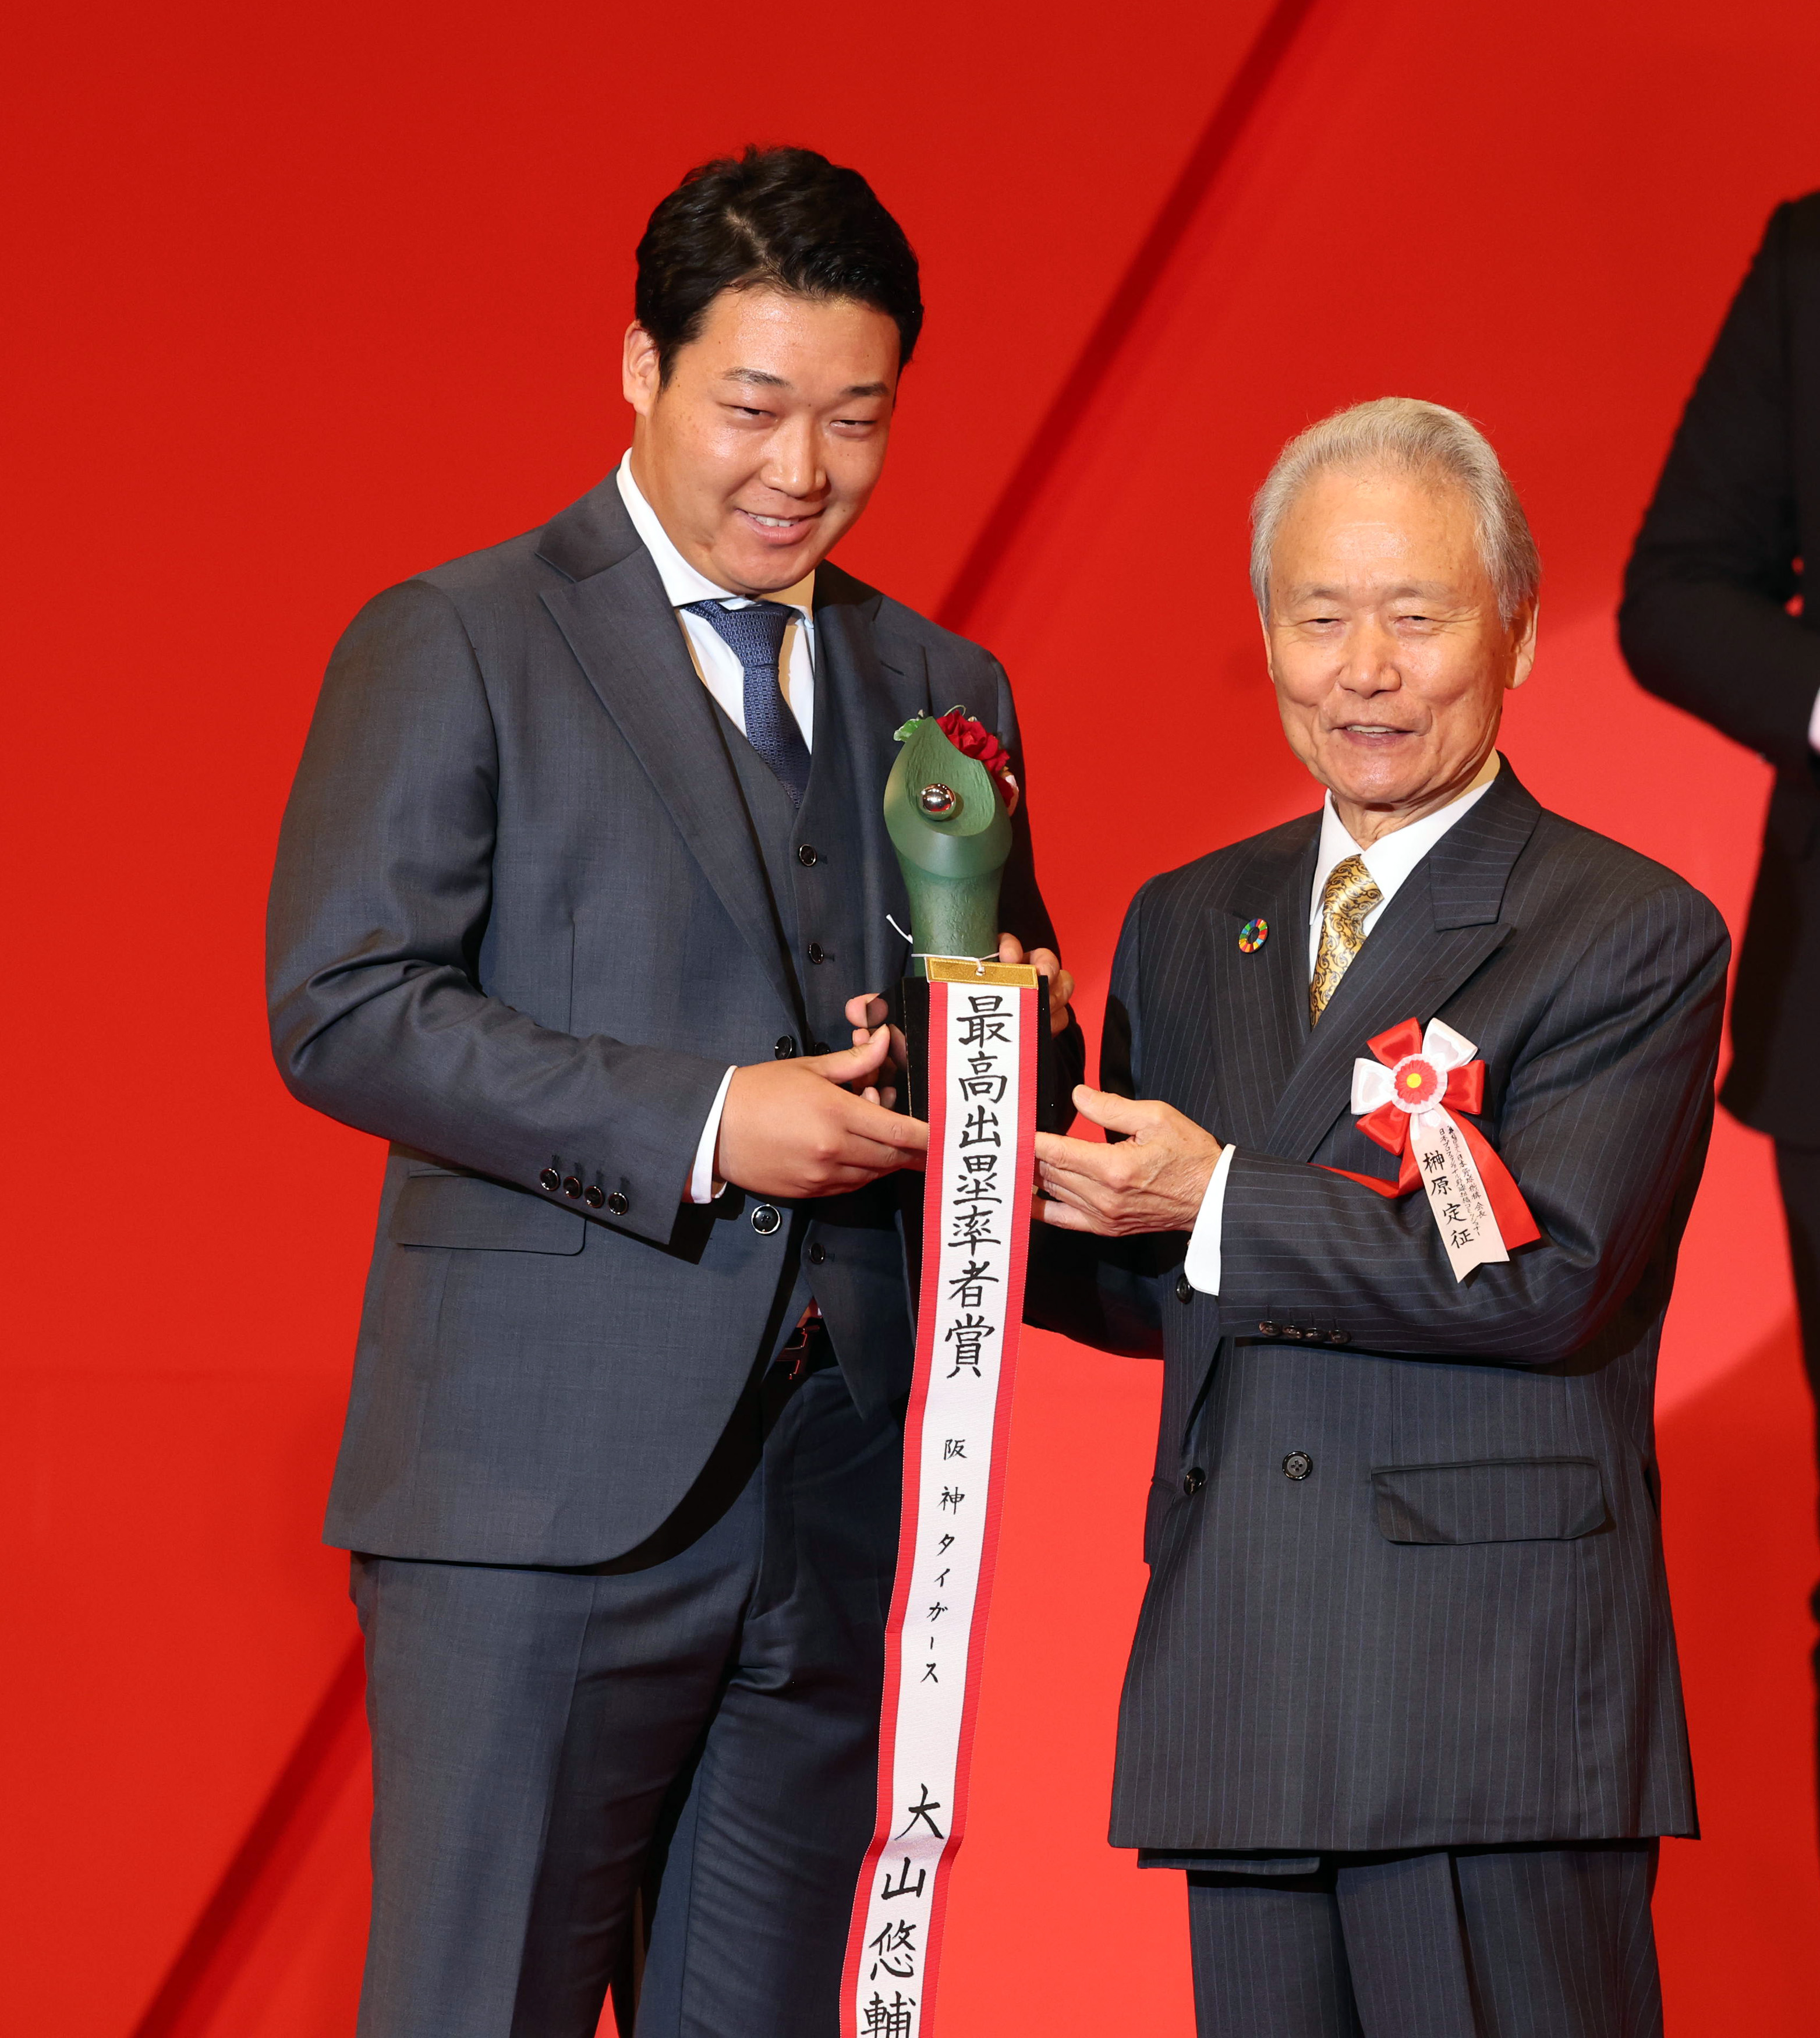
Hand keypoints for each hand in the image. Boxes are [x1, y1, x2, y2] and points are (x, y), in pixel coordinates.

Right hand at [717, 1028, 927, 1197]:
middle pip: (892, 1157)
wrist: (714, 1128)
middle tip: (926, 1144)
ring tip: (888, 1143)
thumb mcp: (808, 1068)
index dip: (929, 1137)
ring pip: (873, 1174)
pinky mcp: (809, 1192)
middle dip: (913, 1151)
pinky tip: (859, 1157)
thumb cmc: (760, 1091)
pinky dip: (862, 1173)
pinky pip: (850, 1187)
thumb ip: (853, 1062)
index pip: (900, 1131)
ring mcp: (821, 1175)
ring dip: (886, 1160)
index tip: (945, 1138)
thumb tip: (883, 1042)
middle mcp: (833, 1150)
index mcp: (836, 1114)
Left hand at [842, 932, 1074, 1041]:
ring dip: (1054, 989)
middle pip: (1038, 960)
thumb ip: (880, 1013)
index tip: (1003, 952)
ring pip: (1056, 986)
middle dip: (1039, 962)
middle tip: (1030, 972)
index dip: (1008, 944)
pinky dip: (1059, 1016)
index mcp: (976, 972)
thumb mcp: (902, 1024)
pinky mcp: (1040, 1028)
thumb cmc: (928, 1038)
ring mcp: (1028, 1004)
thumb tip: (856, 1010)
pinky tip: (1050, 1023)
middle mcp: (1008, 983)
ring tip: (1046, 1000)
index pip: (1002, 946)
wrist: (950, 1076)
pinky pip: (1062, 1015)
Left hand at [1033, 1087, 1221, 1234]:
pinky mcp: (1106, 1228)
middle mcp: (1103, 1197)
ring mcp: (1103, 1217)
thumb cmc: (1188, 1155)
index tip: (1016, 1125)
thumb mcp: (1155, 1117)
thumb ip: (1110, 1108)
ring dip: (1033, 1174)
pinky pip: (1061, 1219)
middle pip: (1049, 1171)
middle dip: (1029, 1153)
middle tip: (1013, 1137)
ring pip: (1052, 1191)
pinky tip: (1027, 1193)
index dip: (1030, 1138)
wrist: (1212, 1196)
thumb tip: (1077, 1096)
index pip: (1056, 1151)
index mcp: (1114, 1167)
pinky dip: (1041, 1206)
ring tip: (1017, 1158)